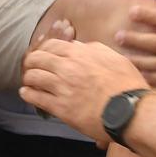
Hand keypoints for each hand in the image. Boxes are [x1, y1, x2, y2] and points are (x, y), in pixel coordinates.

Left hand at [20, 37, 148, 143]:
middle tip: (31, 67)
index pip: (52, 45)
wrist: (130, 111)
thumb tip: (78, 45)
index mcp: (80, 53)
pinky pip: (36, 97)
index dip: (44, 49)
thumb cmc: (127, 85)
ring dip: (29, 78)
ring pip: (33, 77)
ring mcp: (62, 87)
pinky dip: (28, 94)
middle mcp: (68, 67)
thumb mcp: (114, 58)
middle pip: (38, 59)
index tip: (42, 54)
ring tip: (28, 81)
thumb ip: (94, 49)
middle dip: (32, 62)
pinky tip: (26, 93)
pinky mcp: (60, 108)